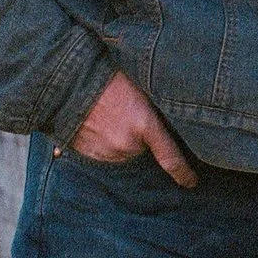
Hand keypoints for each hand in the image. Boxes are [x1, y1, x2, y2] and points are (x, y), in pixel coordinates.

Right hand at [68, 72, 198, 185]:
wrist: (66, 81)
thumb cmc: (107, 75)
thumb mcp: (141, 86)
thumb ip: (154, 109)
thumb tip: (168, 121)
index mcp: (144, 124)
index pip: (171, 158)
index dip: (184, 173)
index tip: (191, 182)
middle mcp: (127, 145)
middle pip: (143, 150)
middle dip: (141, 138)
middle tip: (130, 115)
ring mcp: (105, 152)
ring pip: (123, 153)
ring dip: (121, 140)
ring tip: (111, 115)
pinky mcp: (88, 155)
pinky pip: (104, 153)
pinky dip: (104, 142)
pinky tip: (99, 123)